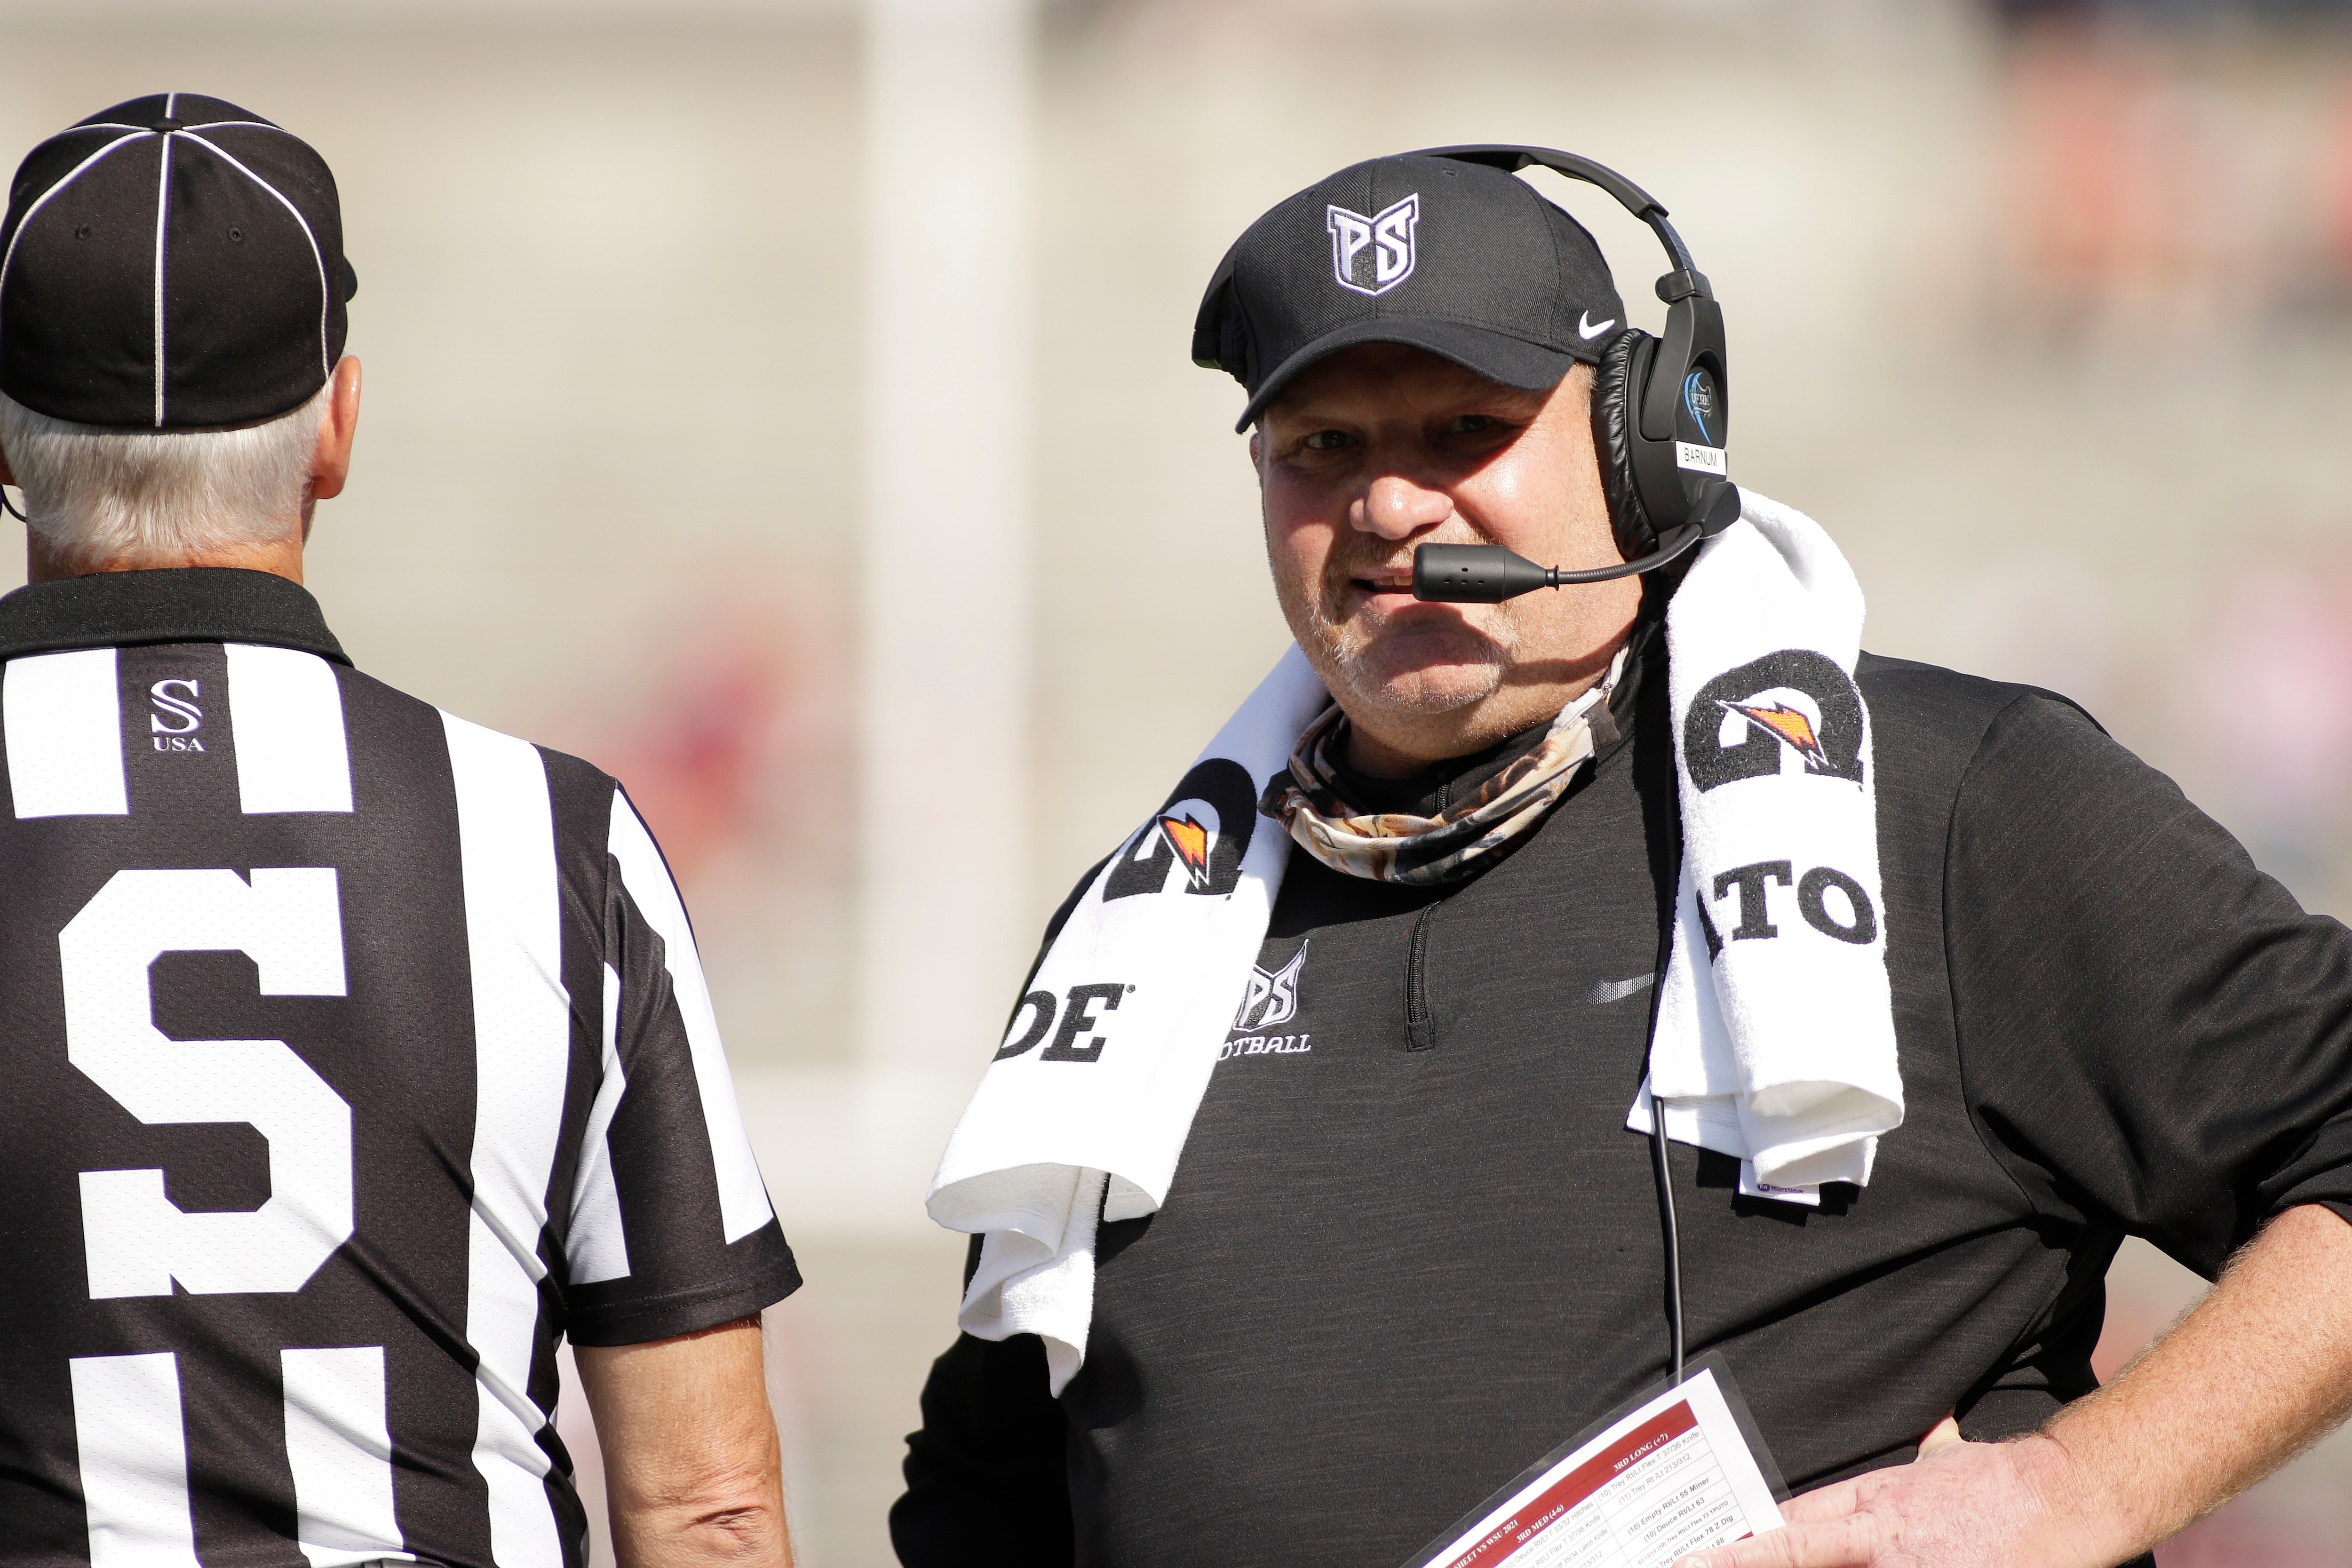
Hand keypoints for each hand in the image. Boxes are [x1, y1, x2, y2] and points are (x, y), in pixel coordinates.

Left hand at [1675, 1425, 2107, 1567]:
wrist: (2059, 1497)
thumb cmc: (2004, 1481)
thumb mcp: (1950, 1458)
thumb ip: (1930, 1450)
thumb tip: (1934, 1430)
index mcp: (1873, 1503)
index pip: (1791, 1524)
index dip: (1745, 1543)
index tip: (1699, 1554)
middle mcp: (1878, 1538)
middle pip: (1796, 1554)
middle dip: (1744, 1562)